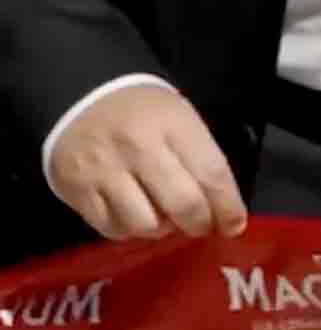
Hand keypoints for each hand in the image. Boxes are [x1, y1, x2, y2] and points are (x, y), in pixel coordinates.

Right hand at [48, 83, 247, 241]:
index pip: (212, 172)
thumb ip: (200, 156)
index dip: (228, 207)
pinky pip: (111, 228)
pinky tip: (134, 217)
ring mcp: (106, 170)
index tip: (234, 225)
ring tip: (164, 219)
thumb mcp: (179, 117)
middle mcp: (140, 147)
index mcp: (174, 124)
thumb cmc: (142, 111)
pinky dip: (128, 231)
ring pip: (145, 223)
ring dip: (162, 230)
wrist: (82, 98)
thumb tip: (219, 206)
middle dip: (199, 224)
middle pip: (182, 203)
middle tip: (201, 226)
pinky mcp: (78, 190)